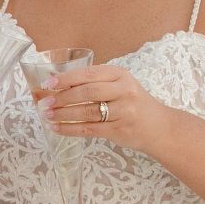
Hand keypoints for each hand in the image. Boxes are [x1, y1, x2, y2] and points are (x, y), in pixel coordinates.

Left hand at [37, 60, 164, 152]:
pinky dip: (70, 129)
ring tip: (48, 115)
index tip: (48, 83)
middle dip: (63, 97)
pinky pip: (90, 129)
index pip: (89, 74)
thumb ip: (96, 83)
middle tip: (45, 102)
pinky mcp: (120, 130)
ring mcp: (123, 111)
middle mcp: (124, 91)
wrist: (159, 127)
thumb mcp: (120, 85)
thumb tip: (58, 85)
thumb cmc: (133, 103)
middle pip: (87, 92)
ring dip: (64, 114)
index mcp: (120, 75)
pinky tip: (57, 128)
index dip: (66, 78)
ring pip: (87, 112)